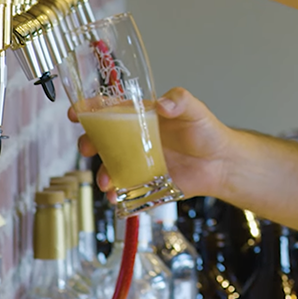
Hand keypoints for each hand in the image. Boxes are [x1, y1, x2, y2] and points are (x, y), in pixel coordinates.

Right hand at [69, 87, 234, 199]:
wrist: (221, 164)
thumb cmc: (206, 132)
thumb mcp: (195, 110)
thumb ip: (179, 101)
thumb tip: (163, 103)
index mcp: (142, 117)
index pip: (111, 110)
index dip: (91, 110)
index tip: (76, 112)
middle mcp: (135, 140)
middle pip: (102, 140)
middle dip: (89, 144)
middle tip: (87, 148)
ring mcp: (139, 163)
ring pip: (110, 168)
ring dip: (102, 174)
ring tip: (106, 181)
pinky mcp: (146, 184)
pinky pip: (126, 191)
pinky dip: (118, 195)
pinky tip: (117, 197)